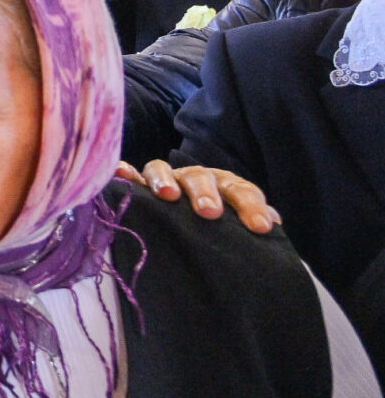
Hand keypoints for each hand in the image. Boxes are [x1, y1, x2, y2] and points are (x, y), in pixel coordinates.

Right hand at [118, 159, 279, 232]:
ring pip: (162, 169)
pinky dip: (126, 173)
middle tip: (210, 212)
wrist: (194, 217)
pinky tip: (123, 174)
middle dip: (205, 192)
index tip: (260, 227)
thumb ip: (257, 222)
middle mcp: (195, 178)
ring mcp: (165, 179)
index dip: (251, 207)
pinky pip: (131, 176)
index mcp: (225, 186)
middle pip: (200, 176)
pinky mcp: (140, 186)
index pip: (241, 190)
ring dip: (165, 180)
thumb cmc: (221, 225)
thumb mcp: (241, 225)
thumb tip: (274, 224)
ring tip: (168, 196)